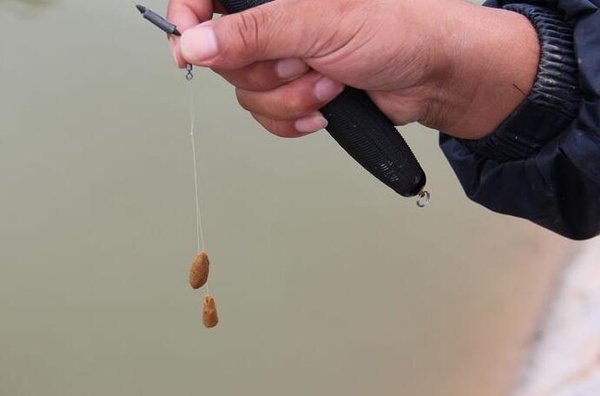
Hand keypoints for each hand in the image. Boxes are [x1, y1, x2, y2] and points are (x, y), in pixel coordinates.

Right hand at [167, 0, 538, 138]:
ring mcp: (287, 59)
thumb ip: (254, 32)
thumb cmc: (399, 31)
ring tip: (329, 82)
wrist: (434, 76)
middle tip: (304, 62)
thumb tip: (198, 42)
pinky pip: (271, 118)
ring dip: (291, 99)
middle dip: (268, 73)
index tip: (189, 47)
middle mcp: (277, 23)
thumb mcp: (321, 24)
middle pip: (225, 58)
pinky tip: (325, 107)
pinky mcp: (299, 91)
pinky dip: (296, 120)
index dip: (190, 22)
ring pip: (249, 94)